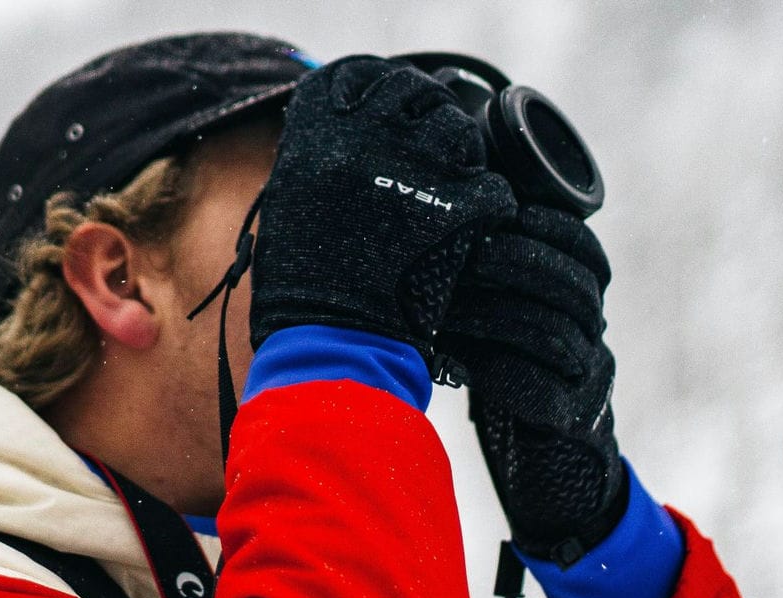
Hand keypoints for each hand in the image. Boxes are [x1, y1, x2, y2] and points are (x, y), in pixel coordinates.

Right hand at [250, 55, 515, 354]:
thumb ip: (317, 157)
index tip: (389, 111)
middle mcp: (367, 136)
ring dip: (461, 156)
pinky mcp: (458, 205)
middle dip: (427, 116)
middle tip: (429, 153)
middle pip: (416, 93)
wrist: (329, 336)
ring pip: (460, 131)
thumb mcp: (290, 202)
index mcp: (319, 132)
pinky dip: (488, 206)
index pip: (362, 76)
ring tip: (449, 192)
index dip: (381, 91)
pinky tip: (471, 228)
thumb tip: (348, 134)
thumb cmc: (300, 283)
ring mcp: (416, 166)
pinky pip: (492, 187)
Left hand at [435, 205, 625, 565]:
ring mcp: (591, 381)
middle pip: (576, 286)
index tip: (509, 209)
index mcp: (580, 304)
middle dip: (523, 262)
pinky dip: (502, 376)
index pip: (584, 251)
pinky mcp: (576, 424)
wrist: (547, 473)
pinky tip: (460, 366)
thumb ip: (484, 286)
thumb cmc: (512, 385)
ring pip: (557, 334)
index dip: (553, 227)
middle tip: (473, 252)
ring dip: (499, 316)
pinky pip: (548, 394)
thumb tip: (424, 231)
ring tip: (449, 308)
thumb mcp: (500, 327)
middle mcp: (593, 336)